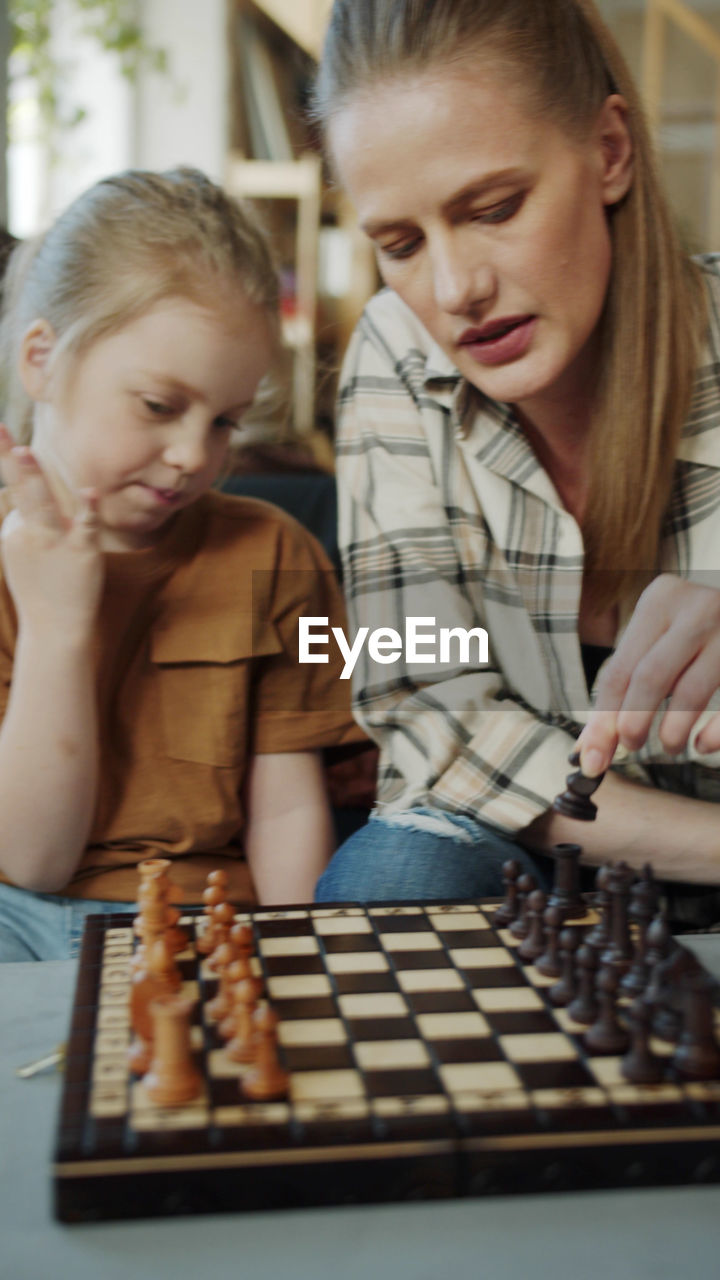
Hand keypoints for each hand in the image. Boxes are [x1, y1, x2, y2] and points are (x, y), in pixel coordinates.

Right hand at [0, 427, 102, 637]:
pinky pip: (85, 525)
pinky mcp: (81, 550)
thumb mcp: (22, 552)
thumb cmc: (42, 588)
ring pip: (42, 503)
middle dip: (7, 459)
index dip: (21, 465)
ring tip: (23, 451)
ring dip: (32, 476)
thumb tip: (19, 499)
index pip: (21, 491)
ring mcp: (54, 540)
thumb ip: (22, 523)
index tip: (3, 433)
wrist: (56, 627)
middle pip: (19, 489)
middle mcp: (29, 530)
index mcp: (15, 528)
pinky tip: (90, 493)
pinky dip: (87, 509)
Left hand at [577, 574, 719, 775]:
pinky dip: (714, 734)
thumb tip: (591, 745)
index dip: (603, 718)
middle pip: (651, 677)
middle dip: (633, 722)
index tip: (593, 756)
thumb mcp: (656, 635)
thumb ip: (625, 682)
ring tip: (669, 745)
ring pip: (691, 692)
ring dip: (672, 731)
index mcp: (661, 600)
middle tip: (630, 746)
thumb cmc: (690, 625)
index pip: (620, 669)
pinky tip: (701, 745)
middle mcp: (696, 610)